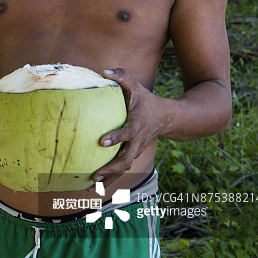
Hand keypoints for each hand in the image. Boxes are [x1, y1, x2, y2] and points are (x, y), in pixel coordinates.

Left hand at [92, 68, 162, 185]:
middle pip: (126, 159)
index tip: (102, 141)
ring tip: (90, 186)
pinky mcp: (132, 156)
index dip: (117, 137)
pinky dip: (109, 180)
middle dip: (111, 168)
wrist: (166, 118)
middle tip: (95, 175)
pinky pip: (121, 170)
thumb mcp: (136, 85)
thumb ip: (121, 76)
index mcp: (137, 124)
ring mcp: (135, 150)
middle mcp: (137, 141)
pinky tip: (92, 187)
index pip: (127, 132)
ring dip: (108, 179)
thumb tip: (103, 71)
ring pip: (123, 169)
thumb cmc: (145, 100)